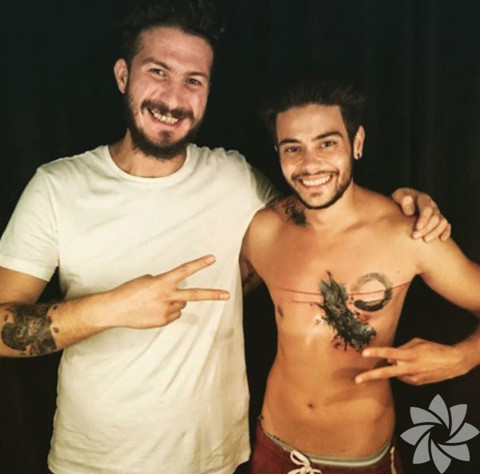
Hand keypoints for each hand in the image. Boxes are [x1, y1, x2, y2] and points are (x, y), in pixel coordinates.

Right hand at [106, 255, 228, 328]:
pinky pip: (173, 315)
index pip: (185, 270)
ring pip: (181, 305)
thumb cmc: (129, 291)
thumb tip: (174, 290)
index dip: (199, 264)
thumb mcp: (147, 280)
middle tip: (227, 295)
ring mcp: (166, 310)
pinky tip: (153, 310)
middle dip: (212, 295)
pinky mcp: (163, 321)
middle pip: (194, 295)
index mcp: (162, 282)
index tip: (212, 259)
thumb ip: (163, 283)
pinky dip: (167, 312)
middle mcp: (167, 296)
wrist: (115, 309)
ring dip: (174, 302)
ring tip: (156, 302)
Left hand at [355, 338, 466, 384]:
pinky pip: (402, 376)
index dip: (376, 353)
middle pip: (386, 373)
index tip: (364, 353)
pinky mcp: (416, 383)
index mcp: (409, 355)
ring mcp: (412, 377)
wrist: (453, 363)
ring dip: (393, 368)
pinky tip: (412, 366)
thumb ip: (401, 348)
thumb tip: (389, 356)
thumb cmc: (433, 349)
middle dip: (370, 376)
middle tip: (357, 380)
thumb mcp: (417, 342)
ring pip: (394, 373)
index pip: (389, 353)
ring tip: (408, 361)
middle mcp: (409, 368)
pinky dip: (402, 371)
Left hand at [391, 188, 450, 241]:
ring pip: (442, 222)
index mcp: (423, 198)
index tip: (417, 228)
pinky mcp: (438, 220)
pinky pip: (446, 225)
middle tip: (415, 236)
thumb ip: (403, 200)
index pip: (427, 209)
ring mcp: (436, 212)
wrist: (401, 203)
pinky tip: (441, 239)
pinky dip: (446, 232)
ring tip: (425, 240)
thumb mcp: (398, 196)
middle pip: (435, 217)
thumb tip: (410, 211)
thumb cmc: (399, 199)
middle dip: (426, 228)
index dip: (424, 219)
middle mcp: (432, 205)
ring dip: (435, 232)